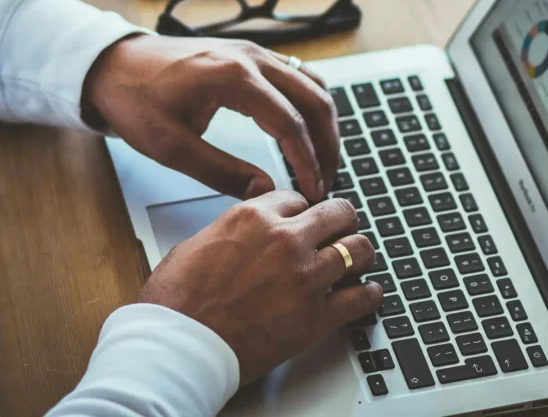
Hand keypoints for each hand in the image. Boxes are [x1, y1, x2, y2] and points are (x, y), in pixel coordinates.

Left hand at [82, 35, 339, 201]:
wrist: (112, 64)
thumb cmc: (135, 100)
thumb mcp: (170, 146)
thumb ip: (221, 171)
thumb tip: (266, 191)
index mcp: (233, 78)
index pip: (291, 123)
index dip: (308, 161)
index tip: (314, 190)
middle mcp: (252, 58)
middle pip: (315, 101)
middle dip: (328, 145)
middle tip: (326, 181)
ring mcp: (255, 52)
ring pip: (313, 85)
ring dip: (325, 124)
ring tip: (323, 160)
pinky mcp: (252, 55)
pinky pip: (299, 76)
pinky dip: (312, 105)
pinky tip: (309, 129)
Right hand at [138, 190, 381, 384]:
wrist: (179, 347)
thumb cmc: (177, 302)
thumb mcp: (198, 243)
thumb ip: (233, 231)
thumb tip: (246, 233)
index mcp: (253, 218)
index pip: (297, 199)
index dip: (303, 211)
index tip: (305, 221)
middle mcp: (285, 240)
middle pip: (339, 213)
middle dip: (341, 222)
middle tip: (341, 232)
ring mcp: (306, 276)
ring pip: (359, 249)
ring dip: (360, 254)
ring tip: (358, 261)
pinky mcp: (317, 315)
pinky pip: (363, 297)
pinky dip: (370, 295)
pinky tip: (367, 293)